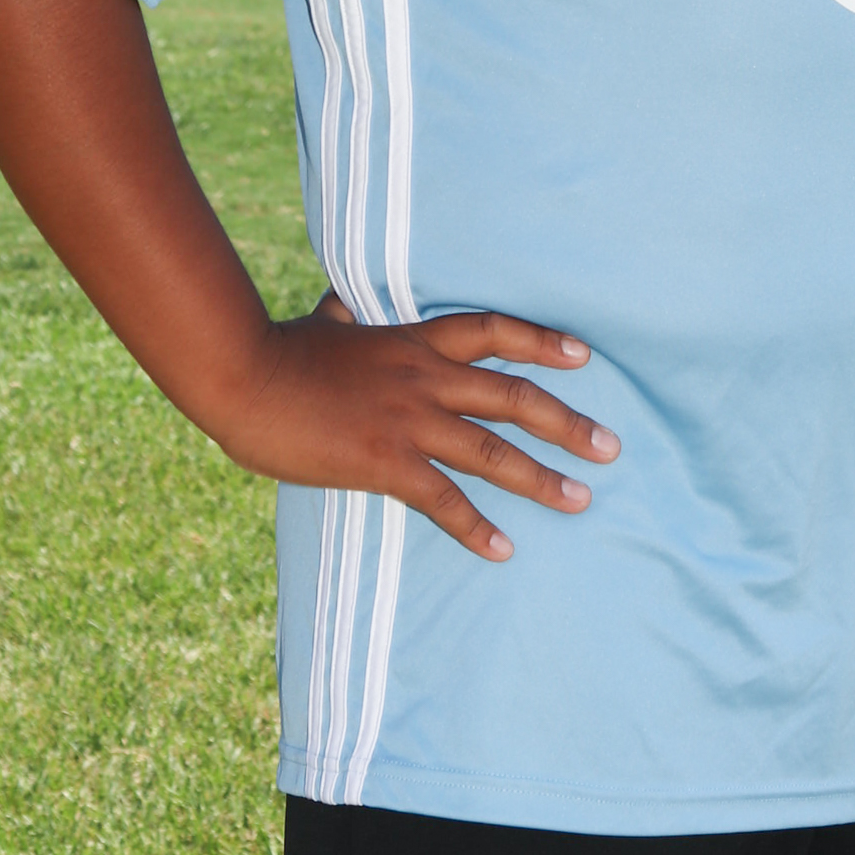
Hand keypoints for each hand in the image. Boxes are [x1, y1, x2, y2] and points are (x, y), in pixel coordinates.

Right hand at [223, 294, 620, 561]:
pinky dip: (475, 527)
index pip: (493, 331)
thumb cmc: (281, 350)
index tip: (583, 356)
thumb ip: (350, 315)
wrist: (244, 375)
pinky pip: (443, 499)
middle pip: (513, 397)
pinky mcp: (384, 461)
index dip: (542, 341)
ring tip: (580, 500)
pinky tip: (503, 549)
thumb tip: (346, 304)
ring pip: (492, 451)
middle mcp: (424, 377)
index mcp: (414, 340)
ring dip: (541, 479)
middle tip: (610, 447)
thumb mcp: (328, 322)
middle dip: (567, 423)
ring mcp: (408, 420)